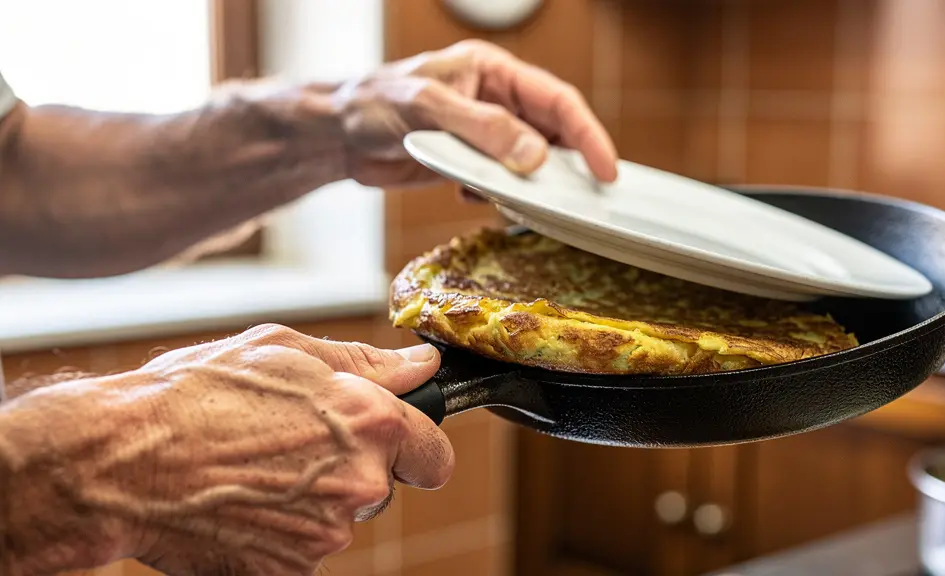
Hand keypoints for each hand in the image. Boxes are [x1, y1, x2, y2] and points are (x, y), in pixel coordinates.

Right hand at [1, 325, 451, 575]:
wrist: (121, 462)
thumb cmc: (196, 394)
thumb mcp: (283, 350)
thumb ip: (366, 362)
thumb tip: (420, 366)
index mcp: (370, 423)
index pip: (434, 455)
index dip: (417, 447)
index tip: (397, 445)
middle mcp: (359, 484)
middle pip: (380, 486)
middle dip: (349, 468)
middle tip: (288, 444)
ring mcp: (324, 535)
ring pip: (336, 517)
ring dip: (309, 499)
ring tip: (251, 468)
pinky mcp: (288, 572)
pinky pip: (300, 550)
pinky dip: (277, 532)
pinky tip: (239, 500)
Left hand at [336, 39, 618, 187]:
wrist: (335, 135)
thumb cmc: (374, 105)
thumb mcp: (429, 110)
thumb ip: (483, 130)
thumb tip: (535, 156)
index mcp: (493, 72)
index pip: (557, 100)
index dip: (587, 135)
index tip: (605, 171)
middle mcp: (495, 101)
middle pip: (551, 134)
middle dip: (566, 166)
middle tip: (584, 200)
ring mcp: (483, 135)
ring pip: (527, 164)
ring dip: (531, 187)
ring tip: (530, 205)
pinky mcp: (466, 164)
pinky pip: (499, 183)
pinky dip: (498, 197)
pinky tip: (476, 200)